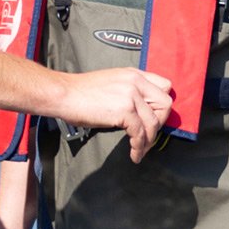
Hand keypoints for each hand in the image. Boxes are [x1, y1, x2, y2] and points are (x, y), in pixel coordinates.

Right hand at [57, 67, 174, 162]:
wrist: (63, 94)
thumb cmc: (81, 93)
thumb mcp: (112, 83)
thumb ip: (129, 91)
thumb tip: (140, 112)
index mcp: (134, 74)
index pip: (165, 86)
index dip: (162, 105)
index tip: (155, 118)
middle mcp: (136, 81)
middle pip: (165, 104)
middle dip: (160, 123)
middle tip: (148, 136)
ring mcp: (131, 95)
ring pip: (154, 122)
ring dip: (149, 140)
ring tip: (140, 149)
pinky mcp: (124, 110)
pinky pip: (140, 133)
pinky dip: (139, 148)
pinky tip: (134, 154)